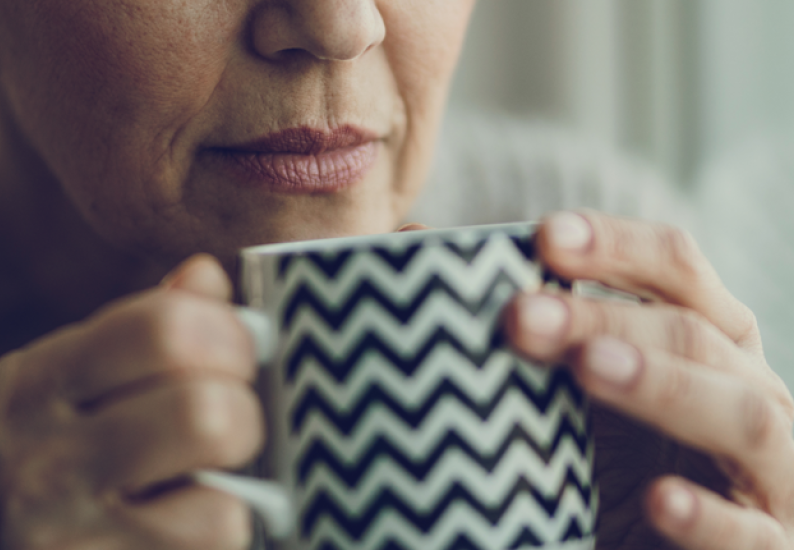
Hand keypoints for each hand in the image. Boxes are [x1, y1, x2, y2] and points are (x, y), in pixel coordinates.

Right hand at [0, 255, 261, 549]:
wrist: (6, 548)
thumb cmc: (76, 455)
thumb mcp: (91, 386)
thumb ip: (152, 328)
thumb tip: (205, 273)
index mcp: (40, 379)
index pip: (164, 326)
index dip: (230, 336)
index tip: (241, 355)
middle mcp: (38, 449)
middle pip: (202, 404)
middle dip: (242, 406)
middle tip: (232, 420)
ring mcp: (61, 524)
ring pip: (211, 459)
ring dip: (238, 464)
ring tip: (213, 471)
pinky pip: (217, 526)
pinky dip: (228, 521)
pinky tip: (193, 522)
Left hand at [505, 211, 793, 549]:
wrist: (651, 547)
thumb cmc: (613, 457)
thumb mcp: (566, 387)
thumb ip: (513, 323)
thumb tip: (410, 243)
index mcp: (707, 338)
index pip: (676, 267)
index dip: (617, 245)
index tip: (544, 237)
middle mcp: (749, 388)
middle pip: (692, 331)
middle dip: (607, 316)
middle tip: (521, 316)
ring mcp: (772, 469)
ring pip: (741, 414)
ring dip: (663, 386)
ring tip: (589, 368)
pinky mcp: (770, 546)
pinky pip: (751, 535)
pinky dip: (708, 516)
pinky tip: (657, 502)